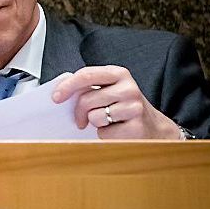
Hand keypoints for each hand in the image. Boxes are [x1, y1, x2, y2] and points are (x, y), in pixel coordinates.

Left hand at [51, 66, 181, 139]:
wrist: (153, 127)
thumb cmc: (123, 108)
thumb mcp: (109, 90)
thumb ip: (89, 87)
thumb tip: (60, 93)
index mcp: (119, 74)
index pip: (87, 74)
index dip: (68, 86)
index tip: (56, 97)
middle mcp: (129, 88)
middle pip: (86, 99)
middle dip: (79, 112)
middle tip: (82, 119)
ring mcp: (134, 107)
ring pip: (95, 117)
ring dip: (95, 123)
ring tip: (108, 121)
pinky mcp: (136, 126)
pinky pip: (105, 133)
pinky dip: (105, 135)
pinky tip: (117, 130)